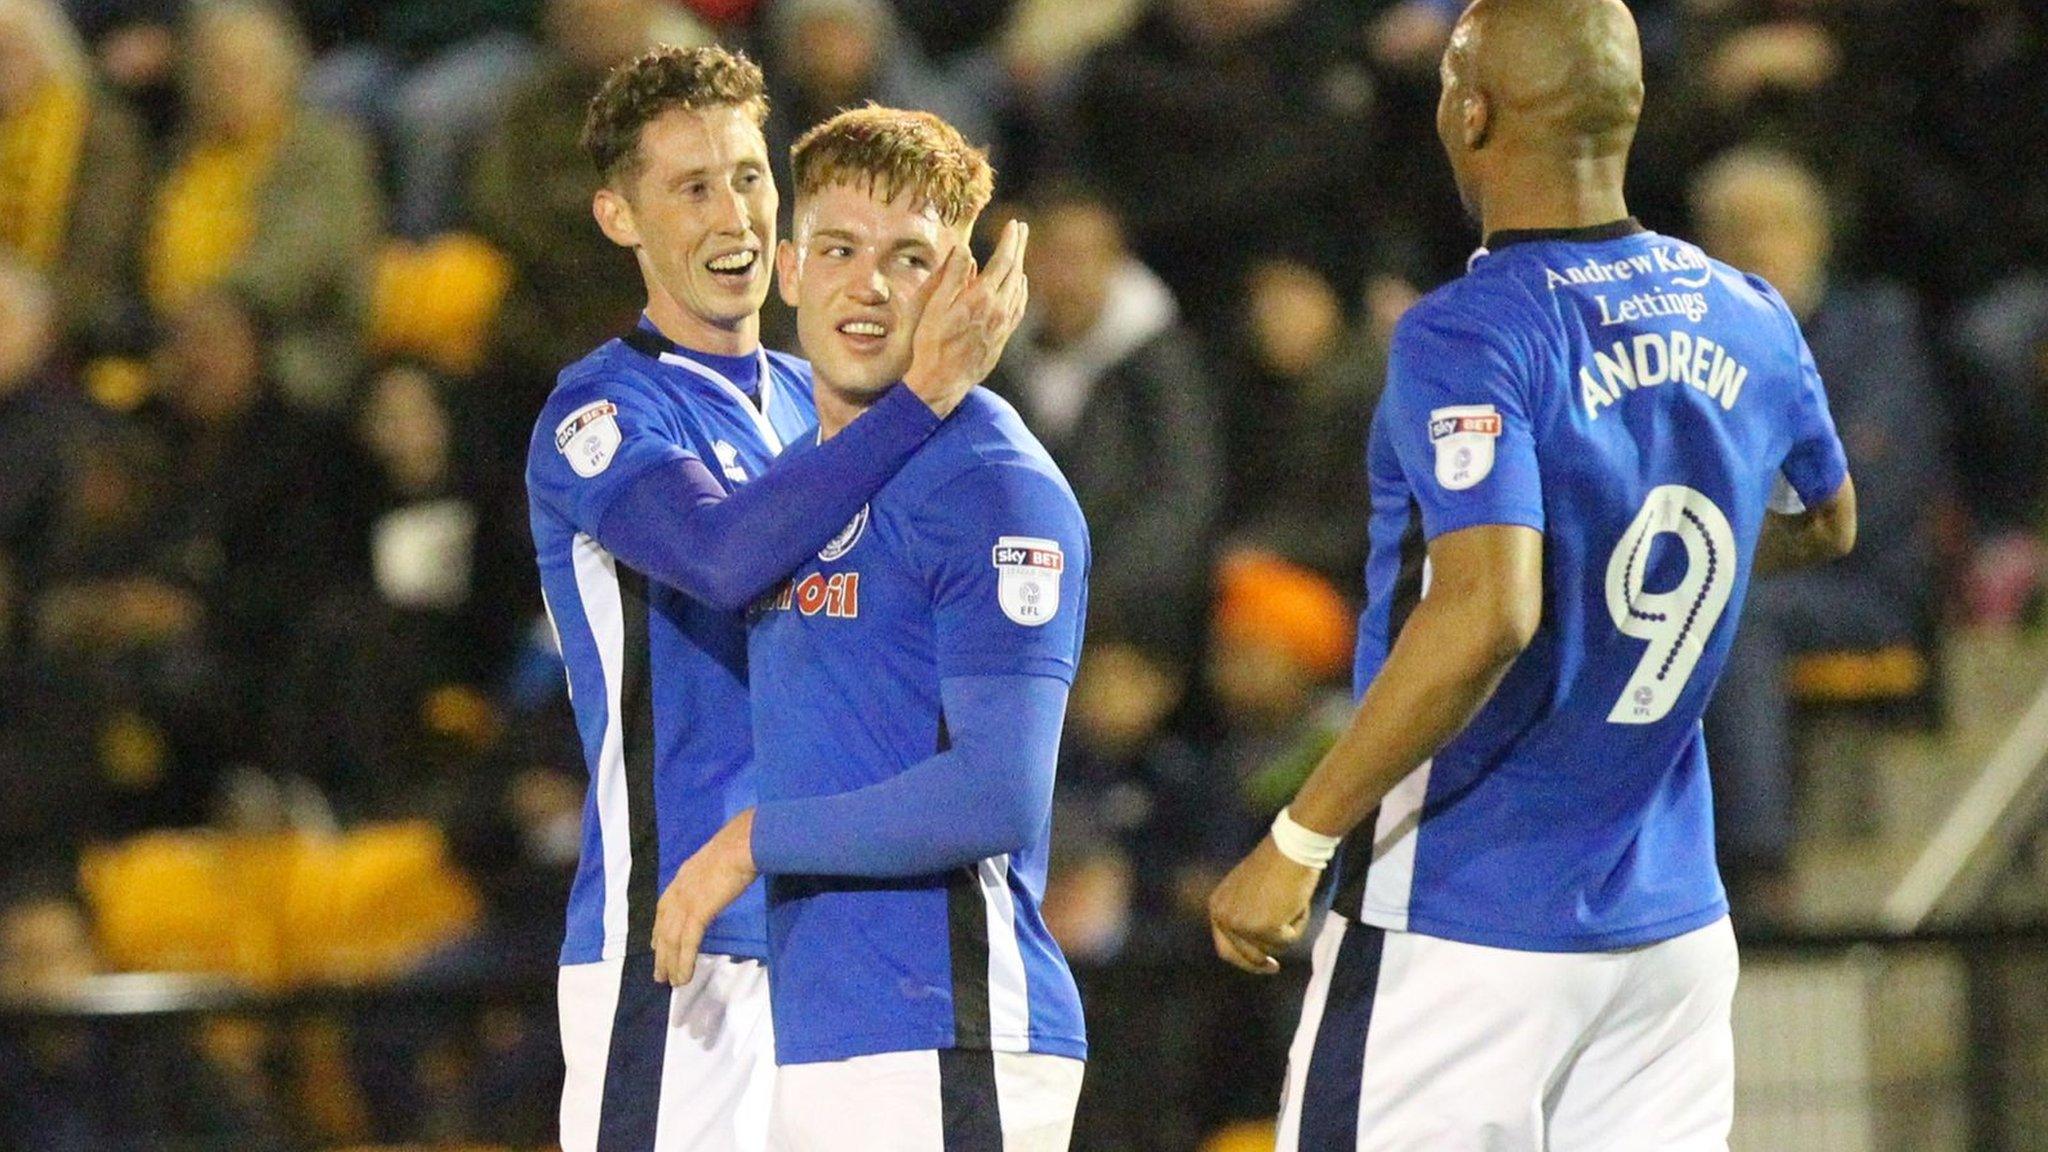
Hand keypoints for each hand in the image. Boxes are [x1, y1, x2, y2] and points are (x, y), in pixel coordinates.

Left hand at [652, 810, 757, 985]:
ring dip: (670, 964)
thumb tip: (721, 878)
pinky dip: (684, 963)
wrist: (743, 843)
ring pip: (672, 940)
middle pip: (664, 928)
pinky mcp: (698, 912)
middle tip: (660, 974)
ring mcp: (686, 901)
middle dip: (661, 953)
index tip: (656, 945)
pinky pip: (687, 944)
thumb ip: (713, 872)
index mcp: (684, 876)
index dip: (659, 928)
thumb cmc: (739, 846)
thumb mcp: (718, 858)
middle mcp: (679, 890)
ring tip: (671, 982)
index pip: (665, 907)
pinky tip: (683, 977)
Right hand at [902, 219, 1030, 416]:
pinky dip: (1021, 290)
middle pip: (1015, 271)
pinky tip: (1019, 285)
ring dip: (1020, 266)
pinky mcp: (1003, 337)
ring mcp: (1003, 325)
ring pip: (1019, 289)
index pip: (1004, 261)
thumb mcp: (934, 306)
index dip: (1010, 241)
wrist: (942, 381)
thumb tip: (964, 249)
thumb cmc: (931, 343)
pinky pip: (1019, 307)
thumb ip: (951, 276)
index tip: (1015, 224)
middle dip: (1019, 247)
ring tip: (1018, 252)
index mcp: (981, 298)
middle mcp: (998, 310)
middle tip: (1022, 229)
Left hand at [1207, 837, 1319, 974]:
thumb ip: (1246, 915)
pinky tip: (1298, 902)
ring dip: (1287, 931)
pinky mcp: (1264, 928)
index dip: (1243, 960)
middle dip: (1260, 964)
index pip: (1225, 947)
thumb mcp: (1249, 893)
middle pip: (1244, 956)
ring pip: (1271, 948)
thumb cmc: (1277, 865)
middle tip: (1275, 968)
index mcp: (1217, 906)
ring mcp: (1243, 925)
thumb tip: (1256, 949)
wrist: (1292, 848)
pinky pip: (1288, 940)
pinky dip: (1298, 924)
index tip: (1260, 964)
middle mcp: (1223, 918)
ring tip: (1292, 903)